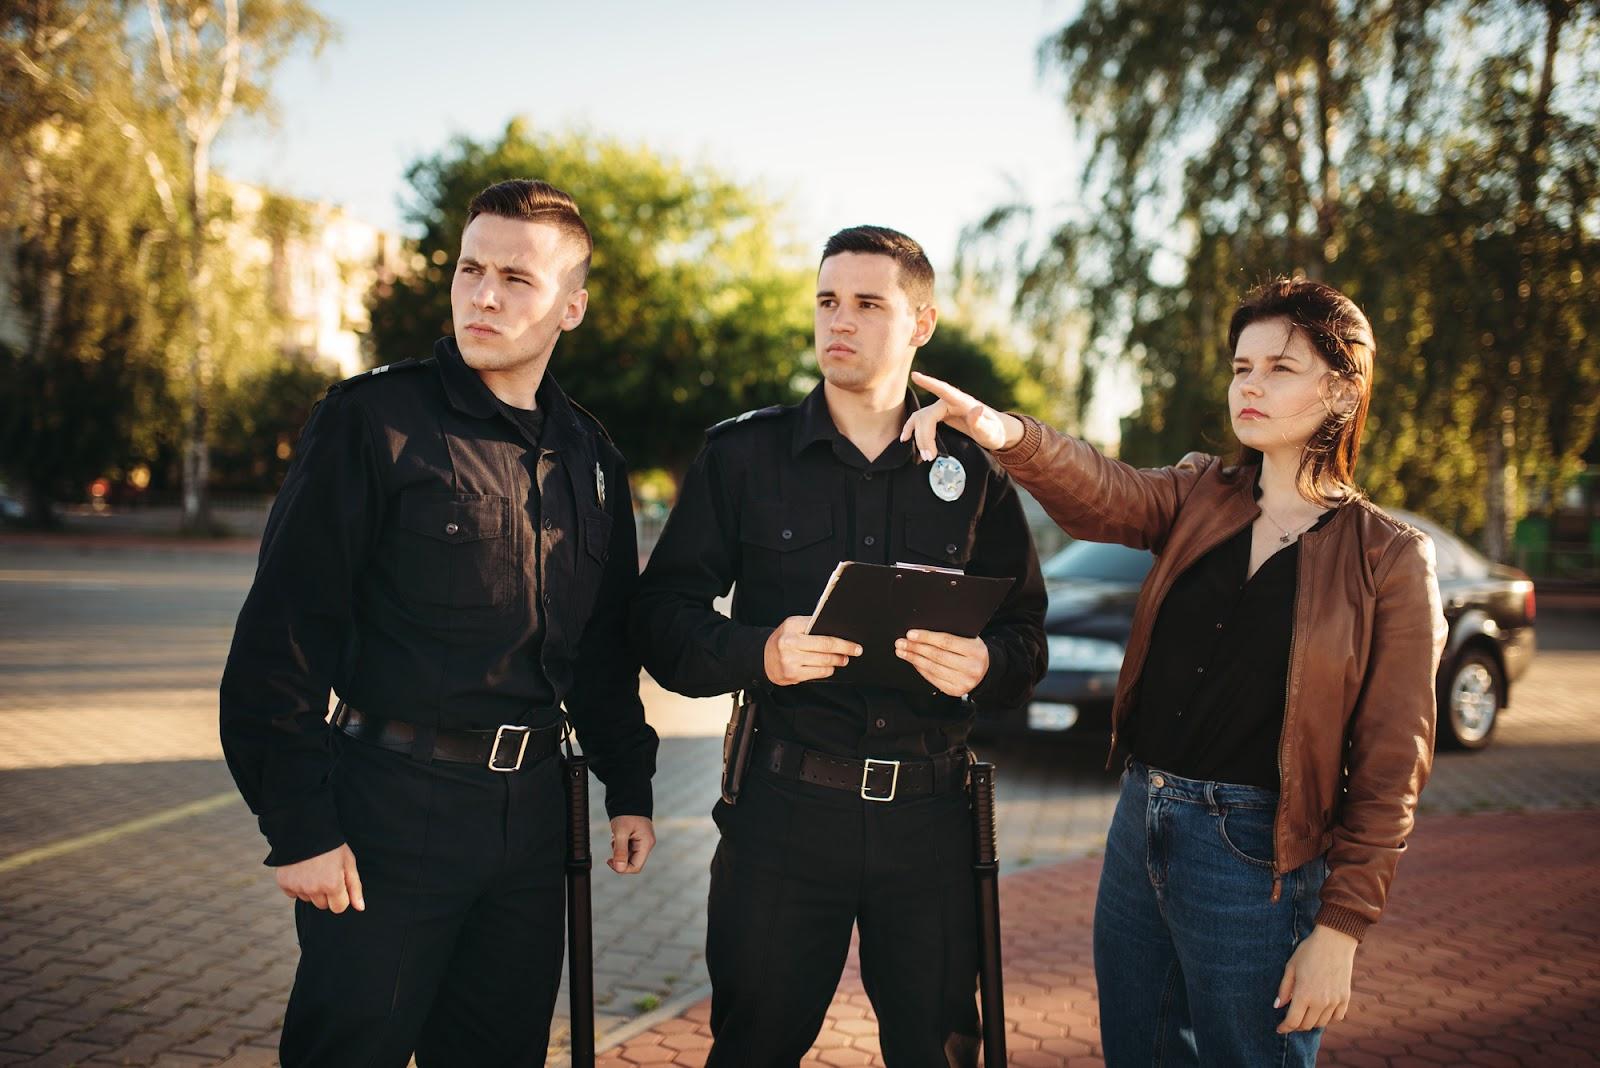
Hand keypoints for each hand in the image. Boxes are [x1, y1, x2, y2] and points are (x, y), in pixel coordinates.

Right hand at [276, 843, 363, 913]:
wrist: (306, 830)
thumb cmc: (332, 847)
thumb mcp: (349, 863)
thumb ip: (355, 887)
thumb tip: (360, 908)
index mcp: (332, 885)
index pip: (339, 907)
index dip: (341, 896)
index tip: (339, 883)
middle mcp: (314, 889)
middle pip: (323, 905)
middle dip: (327, 894)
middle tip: (326, 874)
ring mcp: (298, 887)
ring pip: (308, 899)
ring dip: (312, 890)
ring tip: (314, 870)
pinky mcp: (284, 883)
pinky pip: (293, 894)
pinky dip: (297, 886)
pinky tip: (301, 871)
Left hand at [607, 815, 654, 874]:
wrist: (628, 798)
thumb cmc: (626, 813)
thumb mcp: (621, 832)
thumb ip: (620, 851)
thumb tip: (619, 868)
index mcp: (646, 844)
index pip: (636, 867)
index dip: (622, 868)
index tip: (610, 860)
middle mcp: (646, 845)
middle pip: (632, 862)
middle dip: (619, 857)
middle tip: (614, 843)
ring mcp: (642, 842)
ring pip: (628, 856)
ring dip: (619, 850)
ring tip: (616, 836)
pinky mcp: (637, 839)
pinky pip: (627, 848)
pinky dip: (619, 845)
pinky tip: (618, 834)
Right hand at [763, 615, 861, 685]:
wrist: (763, 658)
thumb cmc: (784, 640)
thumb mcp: (793, 626)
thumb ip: (811, 626)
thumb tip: (837, 630)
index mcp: (791, 625)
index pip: (822, 630)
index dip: (841, 638)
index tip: (853, 641)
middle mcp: (789, 642)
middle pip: (826, 646)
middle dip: (844, 649)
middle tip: (855, 651)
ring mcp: (790, 660)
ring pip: (824, 661)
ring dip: (838, 661)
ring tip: (843, 659)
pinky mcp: (792, 675)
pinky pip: (818, 673)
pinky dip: (827, 670)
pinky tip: (830, 667)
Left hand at [894, 629, 989, 696]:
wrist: (985, 670)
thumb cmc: (972, 650)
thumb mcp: (969, 638)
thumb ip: (952, 635)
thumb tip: (922, 632)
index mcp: (975, 650)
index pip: (946, 642)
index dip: (926, 637)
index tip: (910, 634)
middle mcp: (971, 668)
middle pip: (937, 656)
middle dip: (916, 648)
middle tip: (901, 642)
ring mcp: (964, 682)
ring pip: (933, 669)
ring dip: (914, 659)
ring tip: (902, 651)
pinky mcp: (956, 691)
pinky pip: (933, 679)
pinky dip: (921, 669)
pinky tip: (913, 662)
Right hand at [901, 371, 1024, 457]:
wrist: (992, 432)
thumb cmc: (993, 431)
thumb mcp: (991, 431)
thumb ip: (982, 422)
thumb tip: (977, 409)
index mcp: (962, 401)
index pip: (943, 389)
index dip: (929, 383)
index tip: (915, 376)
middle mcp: (949, 402)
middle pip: (927, 416)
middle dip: (924, 437)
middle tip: (930, 457)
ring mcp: (942, 408)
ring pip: (921, 419)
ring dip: (920, 437)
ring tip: (926, 456)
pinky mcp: (938, 416)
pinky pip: (920, 420)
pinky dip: (912, 429)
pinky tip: (905, 438)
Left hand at [1275, 925, 1356, 1032]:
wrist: (1335, 941)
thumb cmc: (1309, 951)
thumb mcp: (1291, 967)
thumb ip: (1284, 988)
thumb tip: (1278, 1005)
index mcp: (1304, 994)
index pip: (1293, 1021)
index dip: (1285, 1028)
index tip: (1280, 1029)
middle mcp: (1320, 1001)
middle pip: (1306, 1025)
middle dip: (1296, 1025)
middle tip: (1290, 1019)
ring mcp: (1334, 1001)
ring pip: (1321, 1023)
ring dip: (1311, 1021)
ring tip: (1305, 1013)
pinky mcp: (1345, 998)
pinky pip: (1336, 1017)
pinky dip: (1328, 1018)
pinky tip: (1321, 1010)